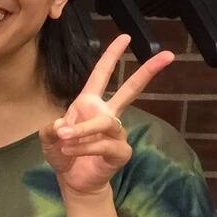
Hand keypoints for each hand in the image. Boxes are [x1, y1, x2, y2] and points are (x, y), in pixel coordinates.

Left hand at [40, 35, 173, 197]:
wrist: (73, 180)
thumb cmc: (63, 154)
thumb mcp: (49, 139)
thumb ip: (51, 130)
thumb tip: (63, 126)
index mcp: (90, 104)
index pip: (102, 75)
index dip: (111, 56)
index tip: (125, 36)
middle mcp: (107, 114)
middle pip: (130, 90)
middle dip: (147, 72)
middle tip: (167, 55)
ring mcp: (117, 133)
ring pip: (104, 123)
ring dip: (82, 130)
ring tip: (64, 138)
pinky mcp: (120, 151)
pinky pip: (103, 144)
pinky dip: (84, 147)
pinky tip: (70, 151)